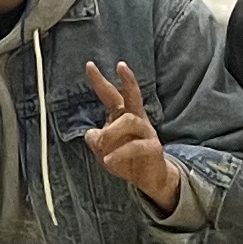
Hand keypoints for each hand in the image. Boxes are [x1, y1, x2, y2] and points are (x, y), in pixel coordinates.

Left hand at [81, 62, 178, 212]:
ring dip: (111, 133)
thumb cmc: (126, 158)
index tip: (89, 65)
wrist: (149, 177)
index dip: (100, 81)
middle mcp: (137, 120)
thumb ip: (96, 140)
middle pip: (133, 96)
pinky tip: (109, 160)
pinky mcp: (153, 148)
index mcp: (123, 116)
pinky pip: (136, 146)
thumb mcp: (104, 150)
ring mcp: (147, 132)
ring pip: (129, 121)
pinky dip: (120, 153)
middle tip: (121, 65)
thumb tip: (91, 134)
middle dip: (128, 80)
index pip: (111, 94)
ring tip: (102, 148)